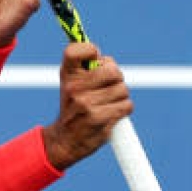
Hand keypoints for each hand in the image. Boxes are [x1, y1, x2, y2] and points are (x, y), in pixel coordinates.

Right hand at [42, 42, 133, 170]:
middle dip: (116, 78)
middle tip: (108, 86)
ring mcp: (86, 103)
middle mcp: (74, 87)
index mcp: (67, 75)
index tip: (94, 59)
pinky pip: (126, 105)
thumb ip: (87, 68)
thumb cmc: (74, 107)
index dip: (91, 50)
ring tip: (108, 103)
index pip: (76, 50)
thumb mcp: (71, 83)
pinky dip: (124, 109)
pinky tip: (112, 113)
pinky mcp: (99, 118)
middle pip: (112, 70)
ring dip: (121, 96)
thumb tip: (106, 59)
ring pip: (122, 89)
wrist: (65, 140)